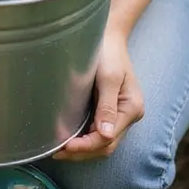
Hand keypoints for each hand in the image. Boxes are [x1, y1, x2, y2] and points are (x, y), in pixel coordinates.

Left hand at [53, 31, 143, 160]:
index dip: (86, 146)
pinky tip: (69, 139)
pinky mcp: (110, 111)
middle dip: (81, 152)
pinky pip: (98, 132)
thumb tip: (105, 134)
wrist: (109, 36)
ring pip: (102, 142)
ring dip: (82, 149)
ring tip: (59, 150)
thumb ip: (107, 105)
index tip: (65, 146)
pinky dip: (84, 139)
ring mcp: (120, 114)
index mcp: (132, 108)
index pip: (107, 138)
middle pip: (105, 145)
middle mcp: (128, 115)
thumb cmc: (109, 53)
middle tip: (56, 152)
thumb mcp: (108, 76)